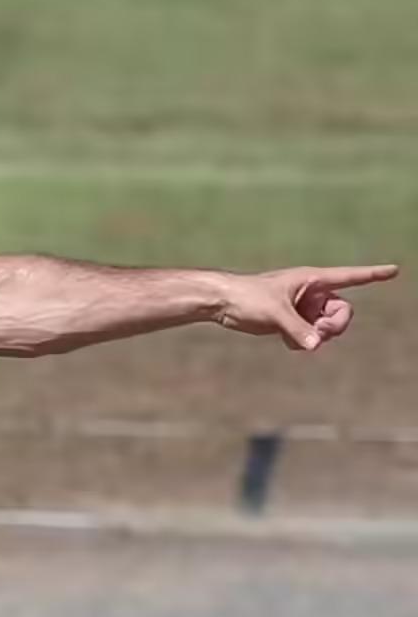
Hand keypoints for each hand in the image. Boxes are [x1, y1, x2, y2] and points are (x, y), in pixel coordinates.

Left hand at [216, 264, 398, 350]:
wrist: (222, 303)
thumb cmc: (248, 297)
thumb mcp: (275, 313)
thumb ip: (297, 329)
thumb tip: (316, 345)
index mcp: (312, 280)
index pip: (350, 277)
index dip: (373, 275)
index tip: (394, 270)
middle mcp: (312, 293)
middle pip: (343, 312)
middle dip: (335, 326)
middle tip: (320, 333)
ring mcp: (304, 308)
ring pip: (327, 327)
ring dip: (318, 336)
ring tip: (296, 337)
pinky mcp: (293, 321)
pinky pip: (311, 336)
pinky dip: (303, 341)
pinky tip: (285, 340)